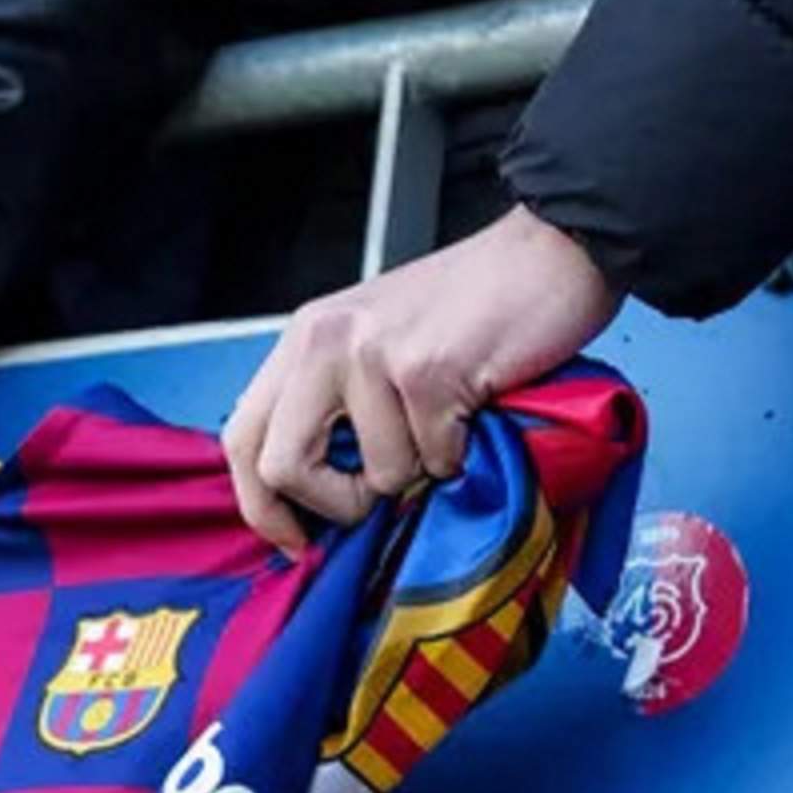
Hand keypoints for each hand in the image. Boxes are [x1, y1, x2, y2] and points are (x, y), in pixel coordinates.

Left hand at [218, 205, 620, 548]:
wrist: (550, 253)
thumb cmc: (473, 308)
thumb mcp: (378, 345)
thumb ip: (337, 405)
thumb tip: (319, 501)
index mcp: (304, 340)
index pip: (242, 438)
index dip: (262, 506)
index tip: (299, 539)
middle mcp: (323, 342)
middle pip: (282, 467)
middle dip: (336, 505)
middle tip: (379, 499)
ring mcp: (372, 354)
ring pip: (377, 475)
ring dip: (423, 470)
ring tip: (449, 422)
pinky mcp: (425, 370)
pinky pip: (435, 459)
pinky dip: (463, 452)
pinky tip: (476, 407)